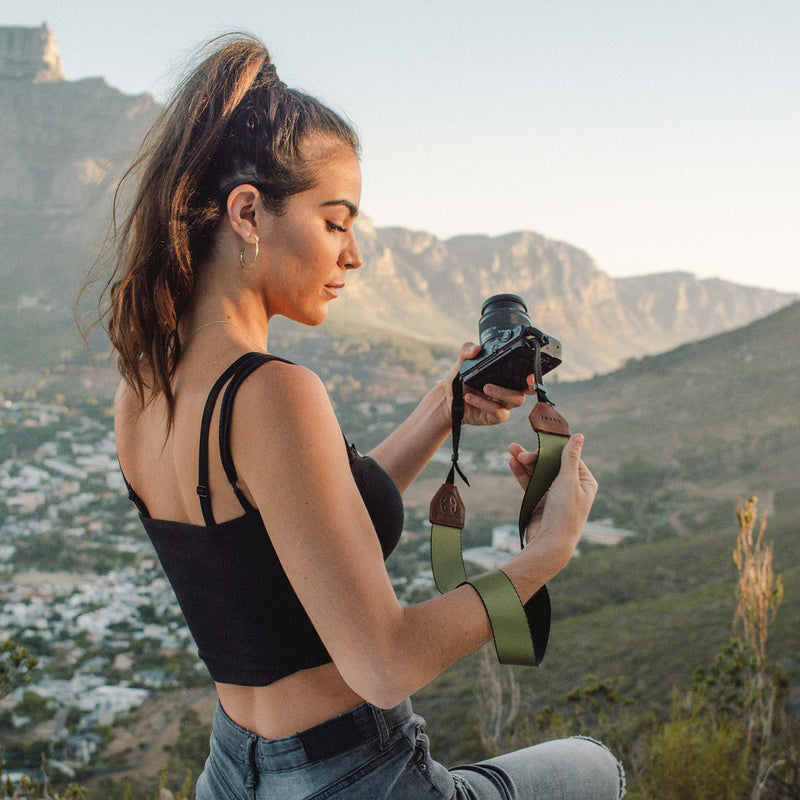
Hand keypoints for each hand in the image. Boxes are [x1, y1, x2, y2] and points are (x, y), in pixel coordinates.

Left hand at [441, 343, 533, 426]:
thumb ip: (467, 351)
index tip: (532, 372)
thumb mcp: (461, 362)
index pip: (525, 376)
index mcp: (506, 377)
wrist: (446, 399)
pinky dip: (484, 404)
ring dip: (502, 392)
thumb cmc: (459, 379)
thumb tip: (476, 348)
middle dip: (529, 386)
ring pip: (515, 401)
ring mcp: (502, 404)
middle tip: (524, 379)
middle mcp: (508, 390)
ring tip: (485, 387)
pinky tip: (470, 397)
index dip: (533, 375)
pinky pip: (498, 412)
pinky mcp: (494, 416)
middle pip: (527, 391)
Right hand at [507, 435, 597, 591]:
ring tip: (511, 451)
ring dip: (525, 462)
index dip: (553, 450)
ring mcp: (554, 494)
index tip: (540, 444)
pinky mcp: (540, 500)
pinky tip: (512, 463)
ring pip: (538, 472)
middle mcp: (571, 487)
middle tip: (519, 451)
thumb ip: (570, 457)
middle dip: (535, 456)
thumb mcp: (568, 480)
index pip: (569, 458)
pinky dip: (522, 473)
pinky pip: (530, 483)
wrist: (550, 544)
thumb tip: (579, 436)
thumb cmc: (565, 513)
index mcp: (584, 482)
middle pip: (551, 464)